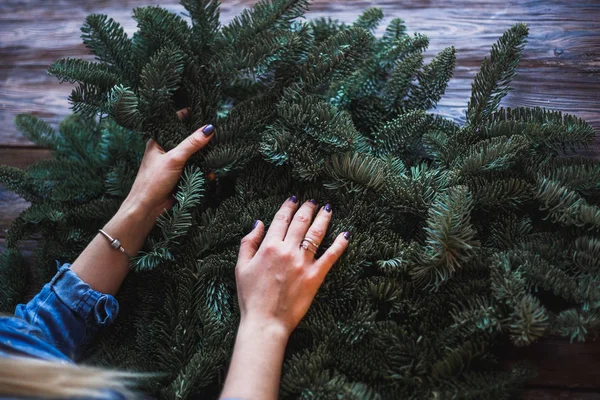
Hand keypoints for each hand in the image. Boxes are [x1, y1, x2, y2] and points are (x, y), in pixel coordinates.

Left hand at [123, 108, 214, 219]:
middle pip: (187, 139)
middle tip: (217, 133)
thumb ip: (191, 144)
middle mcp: (167, 151)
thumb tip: (209, 129)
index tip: (203, 111)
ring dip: (205, 156)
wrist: (148, 208)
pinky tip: (211, 173)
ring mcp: (174, 164)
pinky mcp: (181, 176)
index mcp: (159, 141)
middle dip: (201, 139)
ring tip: (218, 153)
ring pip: (194, 155)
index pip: (174, 122)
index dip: (187, 116)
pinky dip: (203, 170)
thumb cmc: (153, 181)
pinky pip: (195, 169)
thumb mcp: (174, 158)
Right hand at [235, 197, 349, 336]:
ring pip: (316, 234)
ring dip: (323, 219)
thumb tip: (258, 223)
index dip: (288, 207)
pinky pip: (331, 256)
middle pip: (300, 223)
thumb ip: (249, 243)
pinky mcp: (315, 276)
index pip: (281, 220)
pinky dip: (339, 244)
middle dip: (308, 209)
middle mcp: (287, 251)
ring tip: (328, 209)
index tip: (294, 199)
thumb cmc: (250, 296)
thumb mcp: (241, 267)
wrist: (265, 321)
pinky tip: (345, 234)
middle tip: (313, 201)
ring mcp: (303, 263)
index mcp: (269, 247)